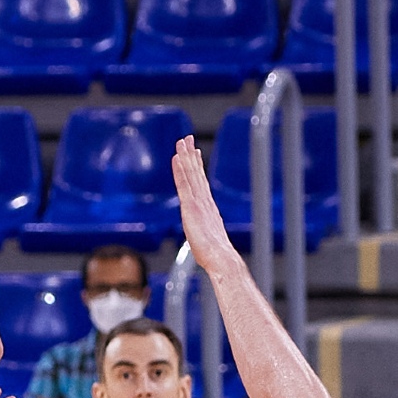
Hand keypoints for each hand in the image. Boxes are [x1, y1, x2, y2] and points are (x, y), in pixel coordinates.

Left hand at [172, 135, 242, 275]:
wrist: (222, 259)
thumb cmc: (216, 256)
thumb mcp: (210, 241)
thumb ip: (207, 234)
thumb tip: (211, 241)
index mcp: (208, 208)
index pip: (200, 182)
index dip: (197, 166)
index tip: (194, 152)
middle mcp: (204, 201)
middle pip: (196, 173)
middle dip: (191, 155)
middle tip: (187, 138)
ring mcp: (198, 203)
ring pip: (191, 174)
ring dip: (185, 156)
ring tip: (182, 141)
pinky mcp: (191, 208)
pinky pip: (184, 184)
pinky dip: (180, 170)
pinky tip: (176, 158)